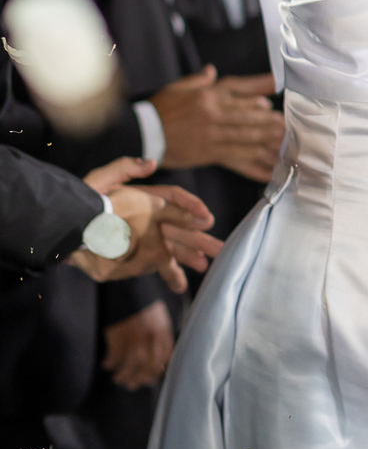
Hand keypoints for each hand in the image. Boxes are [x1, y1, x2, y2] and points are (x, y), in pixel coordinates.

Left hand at [75, 155, 221, 291]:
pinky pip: (159, 266)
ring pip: (174, 248)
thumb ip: (124, 168)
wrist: (67, 231)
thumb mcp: (100, 181)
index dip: (190, 207)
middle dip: (199, 238)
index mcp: (145, 200)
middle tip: (219, 247)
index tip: (204, 217)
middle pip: (181, 227)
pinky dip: (171, 276)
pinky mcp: (138, 258)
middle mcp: (150, 220)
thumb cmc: (83, 204)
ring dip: (190, 256)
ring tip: (206, 265)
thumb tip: (152, 162)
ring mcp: (146, 240)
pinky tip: (180, 286)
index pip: (174, 199)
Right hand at [101, 300, 173, 390]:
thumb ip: (160, 337)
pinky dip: (111, 363)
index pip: (164, 358)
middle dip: (139, 378)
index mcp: (163, 330)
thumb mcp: (158, 318)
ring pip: (132, 364)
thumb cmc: (141, 304)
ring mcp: (134, 335)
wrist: (126, 286)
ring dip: (124, 375)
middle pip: (148, 365)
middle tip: (131, 384)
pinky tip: (107, 365)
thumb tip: (160, 363)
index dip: (156, 371)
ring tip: (118, 379)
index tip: (148, 379)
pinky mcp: (118, 333)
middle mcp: (151, 335)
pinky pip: (114, 355)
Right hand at [151, 67, 283, 179]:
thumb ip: (199, 81)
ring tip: (284, 141)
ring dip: (268, 140)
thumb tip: (212, 71)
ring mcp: (213, 136)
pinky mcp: (210, 154)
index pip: (239, 88)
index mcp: (208, 95)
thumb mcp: (177, 88)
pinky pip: (238, 159)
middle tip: (286, 122)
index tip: (276, 86)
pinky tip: (269, 169)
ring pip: (247, 137)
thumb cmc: (160, 110)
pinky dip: (255, 165)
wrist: (143, 134)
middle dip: (269, 119)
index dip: (259, 87)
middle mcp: (214, 114)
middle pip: (249, 116)